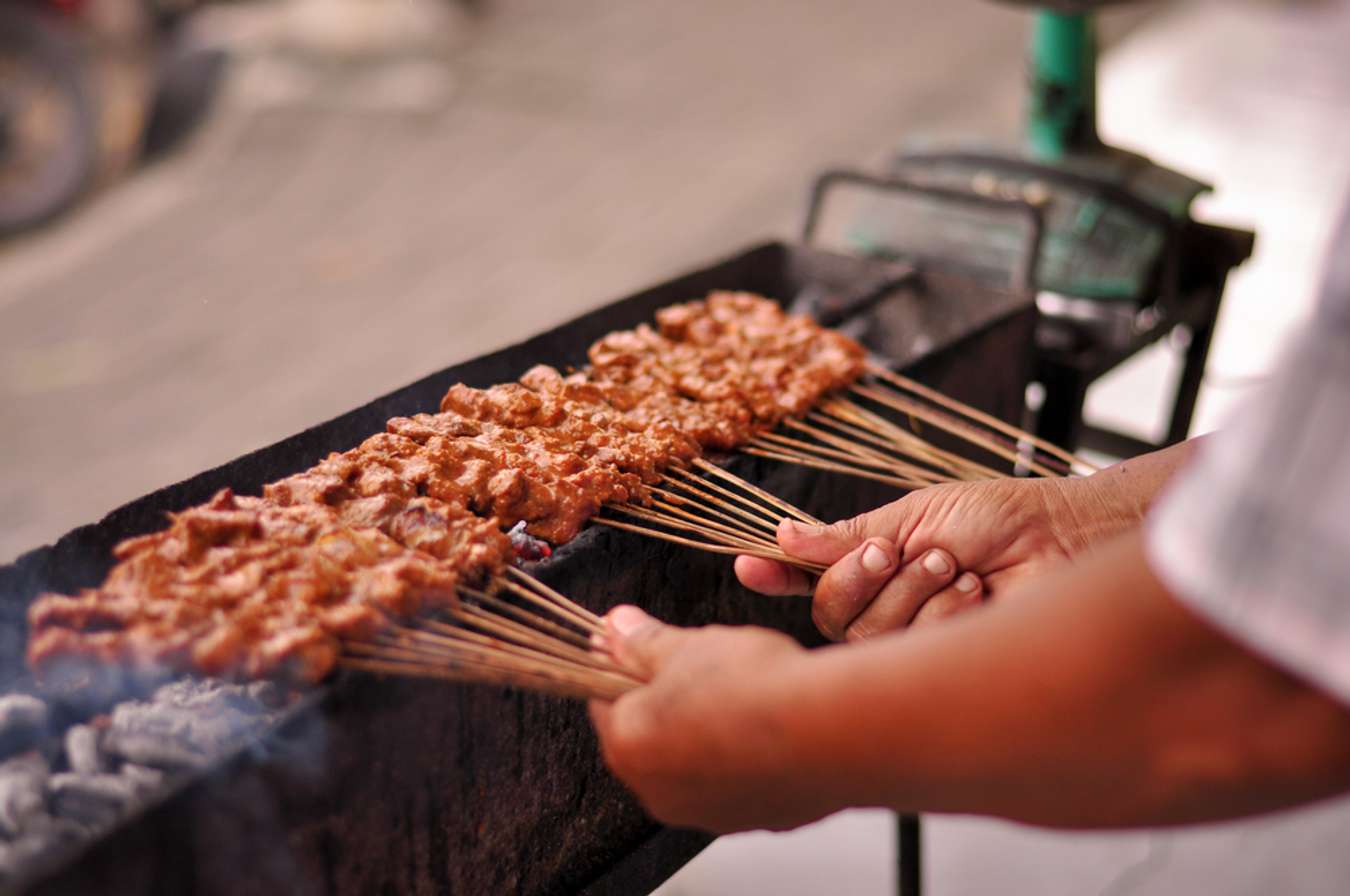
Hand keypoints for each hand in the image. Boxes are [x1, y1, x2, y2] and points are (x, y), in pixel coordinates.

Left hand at [589, 606, 832, 832]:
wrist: (832, 731)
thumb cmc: (754, 687)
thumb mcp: (689, 646)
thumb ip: (644, 641)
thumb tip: (615, 627)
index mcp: (628, 744)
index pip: (603, 701)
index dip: (623, 668)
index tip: (643, 649)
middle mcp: (658, 791)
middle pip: (648, 736)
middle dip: (667, 702)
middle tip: (701, 666)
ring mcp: (707, 811)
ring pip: (692, 762)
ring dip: (706, 731)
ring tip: (743, 692)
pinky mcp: (753, 819)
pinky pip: (735, 781)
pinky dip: (743, 756)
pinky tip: (768, 725)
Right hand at [737, 476, 1132, 640]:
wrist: (1060, 540)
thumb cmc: (997, 520)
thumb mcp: (913, 515)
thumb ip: (847, 535)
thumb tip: (784, 534)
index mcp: (872, 566)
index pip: (809, 578)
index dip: (776, 575)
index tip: (748, 564)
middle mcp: (884, 607)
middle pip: (831, 612)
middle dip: (860, 575)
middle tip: (899, 552)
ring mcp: (912, 641)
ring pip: (868, 633)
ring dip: (912, 590)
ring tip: (956, 568)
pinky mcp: (941, 666)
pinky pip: (909, 649)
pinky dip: (942, 612)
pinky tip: (975, 594)